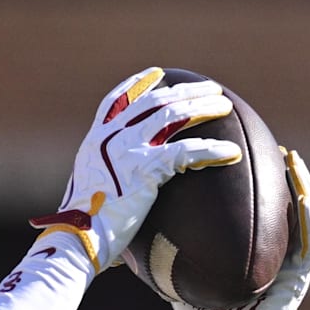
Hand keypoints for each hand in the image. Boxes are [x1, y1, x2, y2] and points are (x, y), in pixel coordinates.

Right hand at [31, 67, 241, 271]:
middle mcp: (109, 137)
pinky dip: (211, 151)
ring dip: (203, 107)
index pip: (116, 101)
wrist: (77, 236)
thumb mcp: (88, 190)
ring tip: (225, 106)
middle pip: (154, 101)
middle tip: (209, 88)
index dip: (138, 84)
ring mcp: (127, 149)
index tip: (157, 73)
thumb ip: (105, 178)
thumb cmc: (84, 227)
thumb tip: (119, 189)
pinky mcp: (144, 167)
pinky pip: (187, 152)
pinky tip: (232, 153)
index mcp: (95, 141)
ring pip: (173, 116)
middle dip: (185, 90)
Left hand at [172, 148, 309, 309]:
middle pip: (277, 204)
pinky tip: (303, 196)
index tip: (232, 150)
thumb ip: (167, 248)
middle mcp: (271, 252)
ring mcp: (290, 265)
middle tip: (264, 141)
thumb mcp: (180, 273)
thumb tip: (134, 220)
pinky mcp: (301, 279)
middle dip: (275, 172)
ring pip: (301, 216)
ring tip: (290, 158)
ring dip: (301, 186)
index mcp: (246, 248)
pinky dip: (309, 218)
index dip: (245, 180)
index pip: (250, 207)